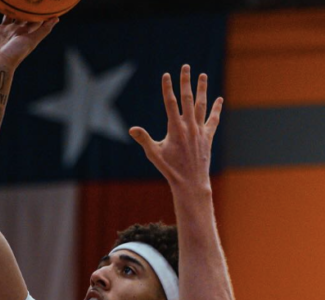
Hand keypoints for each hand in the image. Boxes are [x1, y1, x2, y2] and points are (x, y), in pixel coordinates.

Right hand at [0, 0, 58, 69]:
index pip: (32, 18)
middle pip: (18, 14)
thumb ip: (44, 30)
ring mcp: (2, 30)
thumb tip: (57, 18)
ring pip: (3, 14)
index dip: (36, 10)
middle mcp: (14, 30)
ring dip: (3, 5)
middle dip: (20, 5)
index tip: (39, 0)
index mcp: (25, 33)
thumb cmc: (17, 53)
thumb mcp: (32, 40)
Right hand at [129, 65, 222, 190]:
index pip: (170, 103)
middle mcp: (189, 126)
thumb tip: (132, 129)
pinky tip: (218, 99)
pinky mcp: (208, 137)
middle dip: (186, 81)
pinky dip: (216, 109)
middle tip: (186, 67)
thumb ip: (144, 139)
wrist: (190, 181)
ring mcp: (200, 130)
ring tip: (202, 75)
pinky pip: (213, 119)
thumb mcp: (154, 154)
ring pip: (202, 105)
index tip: (166, 75)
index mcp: (175, 128)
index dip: (168, 88)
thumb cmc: (170, 169)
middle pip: (187, 98)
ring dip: (202, 89)